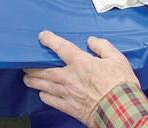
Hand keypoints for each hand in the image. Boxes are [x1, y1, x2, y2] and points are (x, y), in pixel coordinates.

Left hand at [23, 31, 140, 126]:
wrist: (122, 112)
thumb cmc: (121, 85)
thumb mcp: (117, 59)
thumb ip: (102, 46)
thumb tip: (91, 41)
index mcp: (81, 62)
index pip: (60, 47)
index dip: (49, 40)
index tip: (42, 36)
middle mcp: (70, 77)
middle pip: (44, 70)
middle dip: (32, 66)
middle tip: (25, 64)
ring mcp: (68, 94)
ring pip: (44, 86)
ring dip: (33, 81)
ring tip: (27, 78)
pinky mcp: (69, 108)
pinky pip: (51, 101)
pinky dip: (44, 96)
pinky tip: (42, 94)